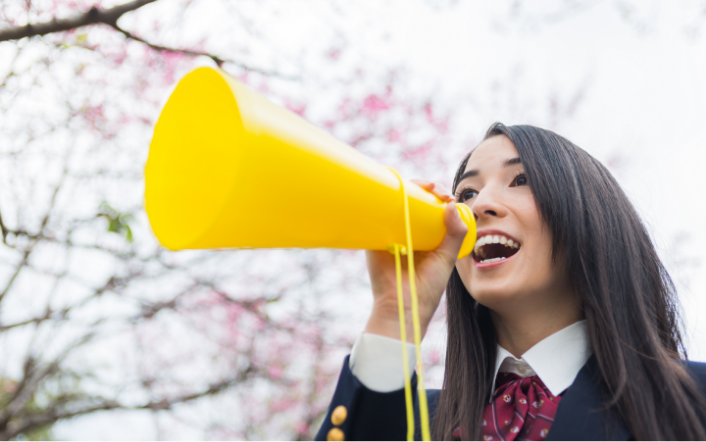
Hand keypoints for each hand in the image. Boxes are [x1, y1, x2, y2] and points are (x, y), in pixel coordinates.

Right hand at [364, 180, 467, 341]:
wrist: (401, 304)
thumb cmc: (427, 287)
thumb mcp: (446, 258)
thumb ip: (455, 234)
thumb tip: (452, 205)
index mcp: (426, 237)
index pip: (432, 209)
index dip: (440, 197)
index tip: (448, 197)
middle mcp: (407, 231)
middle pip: (414, 201)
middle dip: (426, 188)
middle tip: (436, 190)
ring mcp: (389, 232)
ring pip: (396, 203)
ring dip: (407, 188)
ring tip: (422, 187)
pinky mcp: (373, 236)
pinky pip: (375, 214)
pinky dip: (380, 198)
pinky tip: (392, 188)